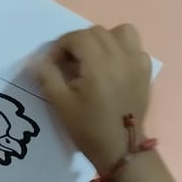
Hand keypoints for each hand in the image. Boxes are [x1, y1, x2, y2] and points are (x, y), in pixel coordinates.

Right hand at [34, 25, 151, 171]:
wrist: (121, 149)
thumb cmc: (88, 129)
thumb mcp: (61, 104)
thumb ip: (47, 76)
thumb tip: (35, 59)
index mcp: (99, 66)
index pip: (77, 37)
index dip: (60, 47)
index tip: (52, 64)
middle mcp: (121, 58)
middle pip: (96, 32)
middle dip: (78, 42)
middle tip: (69, 64)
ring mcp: (137, 63)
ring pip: (120, 33)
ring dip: (103, 40)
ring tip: (93, 59)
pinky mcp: (146, 72)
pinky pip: (134, 47)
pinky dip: (122, 50)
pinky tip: (113, 67)